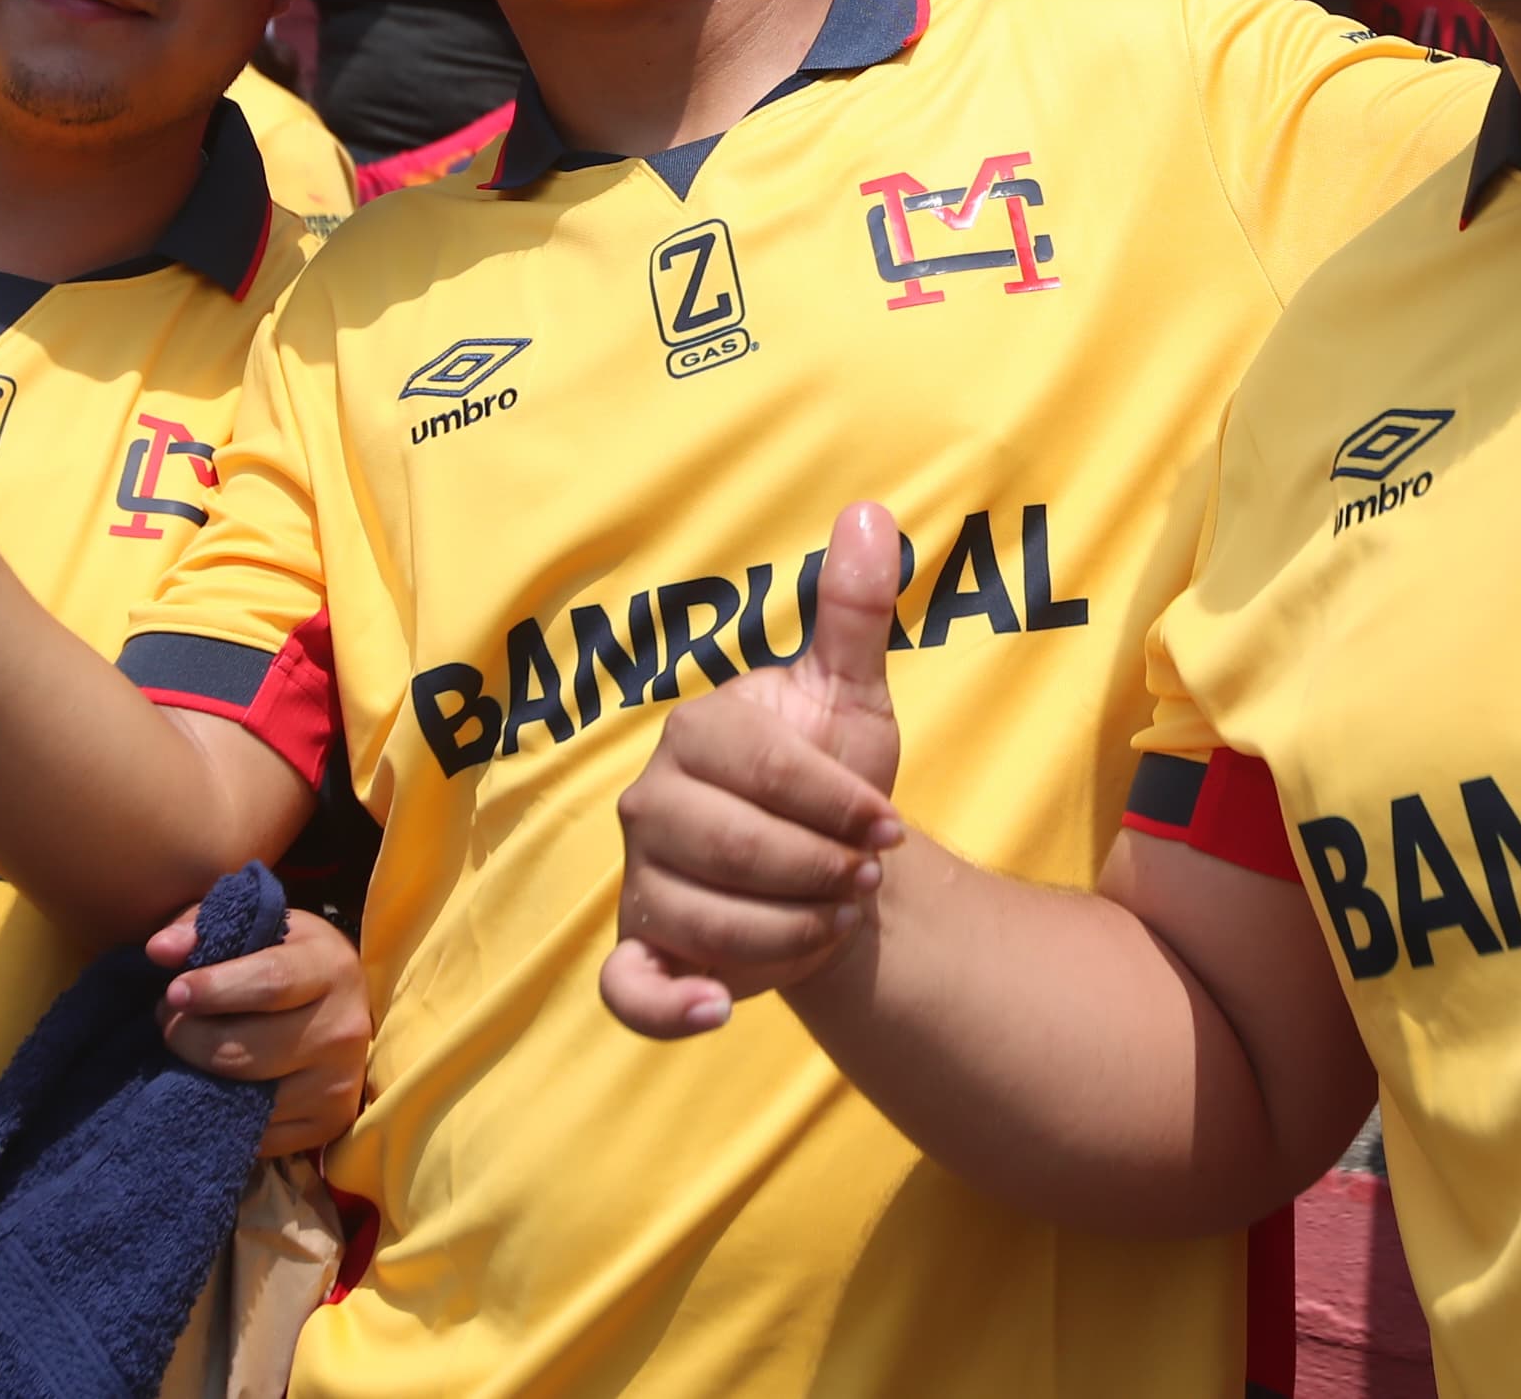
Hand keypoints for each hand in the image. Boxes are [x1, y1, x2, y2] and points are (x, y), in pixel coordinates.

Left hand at [154, 903, 373, 1153]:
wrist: (340, 1006)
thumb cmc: (286, 958)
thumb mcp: (254, 927)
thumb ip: (202, 926)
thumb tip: (159, 950)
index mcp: (331, 967)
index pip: (270, 983)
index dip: (214, 990)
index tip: (173, 992)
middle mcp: (343, 1029)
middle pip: (244, 1051)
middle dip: (189, 1038)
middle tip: (168, 1020)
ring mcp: (337, 1084)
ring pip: (245, 1098)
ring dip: (199, 1077)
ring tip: (189, 1048)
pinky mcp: (328, 1124)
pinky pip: (257, 1134)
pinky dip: (225, 1112)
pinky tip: (216, 1084)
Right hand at [601, 502, 908, 1036]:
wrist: (826, 867)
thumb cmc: (833, 776)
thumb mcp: (851, 693)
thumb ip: (855, 610)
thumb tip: (871, 513)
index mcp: (694, 734)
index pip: (767, 772)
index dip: (840, 804)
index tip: (890, 828)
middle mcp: (649, 805)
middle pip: (738, 850)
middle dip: (821, 872)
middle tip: (865, 878)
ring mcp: (639, 881)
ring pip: (707, 922)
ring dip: (793, 934)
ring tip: (836, 918)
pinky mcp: (642, 950)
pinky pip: (629, 989)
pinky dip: (667, 1006)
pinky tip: (718, 1008)